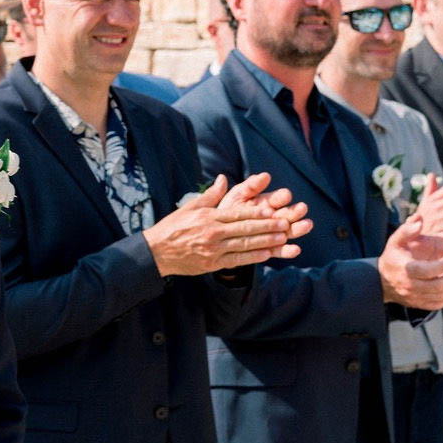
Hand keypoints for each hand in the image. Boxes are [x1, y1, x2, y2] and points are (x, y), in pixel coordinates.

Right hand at [143, 173, 310, 276]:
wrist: (156, 252)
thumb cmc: (172, 227)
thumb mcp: (189, 207)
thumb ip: (210, 195)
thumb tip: (223, 178)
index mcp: (208, 216)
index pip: (237, 213)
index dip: (257, 213)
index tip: (272, 210)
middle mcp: (212, 232)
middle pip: (245, 229)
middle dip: (268, 226)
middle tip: (286, 223)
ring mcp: (213, 249)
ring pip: (244, 245)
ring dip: (265, 241)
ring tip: (283, 237)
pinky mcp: (212, 263)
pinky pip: (237, 260)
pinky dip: (253, 257)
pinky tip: (267, 254)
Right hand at [378, 218, 442, 309]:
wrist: (383, 281)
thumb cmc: (393, 257)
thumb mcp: (395, 241)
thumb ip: (407, 230)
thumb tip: (419, 220)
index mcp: (406, 269)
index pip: (426, 270)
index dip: (442, 266)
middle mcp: (410, 285)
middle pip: (436, 287)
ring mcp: (415, 297)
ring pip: (440, 296)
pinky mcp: (420, 304)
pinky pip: (438, 303)